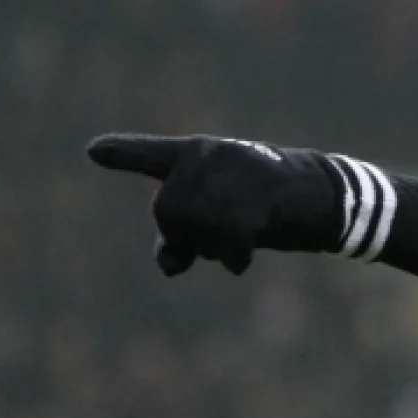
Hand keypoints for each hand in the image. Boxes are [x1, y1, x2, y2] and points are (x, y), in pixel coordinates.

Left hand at [87, 134, 396, 275]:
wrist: (323, 198)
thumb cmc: (267, 206)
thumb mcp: (222, 217)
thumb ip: (185, 234)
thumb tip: (170, 265)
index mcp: (198, 153)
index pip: (153, 155)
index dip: (124, 153)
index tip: (93, 152)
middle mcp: (212, 155)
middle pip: (168, 212)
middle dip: (186, 238)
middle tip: (216, 243)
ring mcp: (236, 172)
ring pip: (196, 226)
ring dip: (211, 249)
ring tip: (234, 248)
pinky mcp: (261, 194)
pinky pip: (228, 238)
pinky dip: (231, 258)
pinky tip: (240, 262)